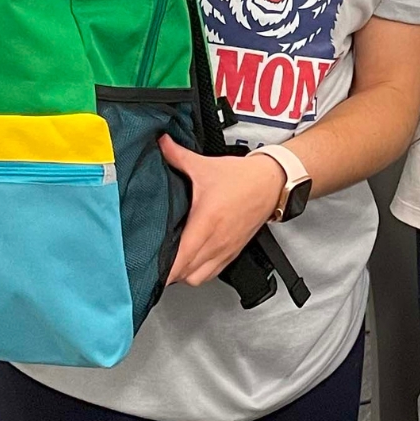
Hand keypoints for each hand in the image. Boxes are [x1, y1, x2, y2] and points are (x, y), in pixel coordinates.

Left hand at [160, 135, 286, 286]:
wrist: (272, 182)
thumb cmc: (242, 178)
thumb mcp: (205, 166)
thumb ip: (178, 156)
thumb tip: (160, 143)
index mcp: (206, 222)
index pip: (181, 259)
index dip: (162, 269)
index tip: (147, 265)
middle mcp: (216, 240)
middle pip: (185, 274)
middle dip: (167, 272)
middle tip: (154, 261)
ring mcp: (226, 249)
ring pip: (198, 278)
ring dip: (183, 274)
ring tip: (172, 261)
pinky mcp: (233, 251)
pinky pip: (211, 273)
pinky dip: (198, 272)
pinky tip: (191, 260)